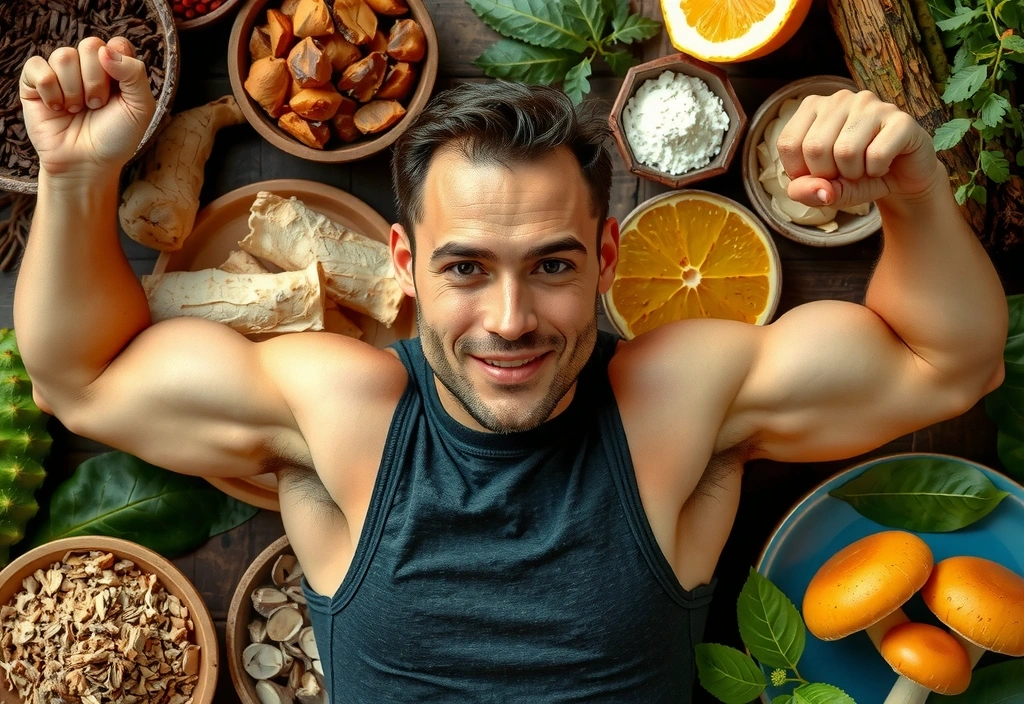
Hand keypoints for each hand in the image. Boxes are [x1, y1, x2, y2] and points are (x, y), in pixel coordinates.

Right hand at [19, 36, 155, 179]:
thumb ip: (134, 73)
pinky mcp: (34, 83)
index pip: (115, 43)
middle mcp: (86, 66)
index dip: (118, 65)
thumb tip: (105, 50)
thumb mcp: (141, 108)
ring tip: (77, 110)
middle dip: (97, 81)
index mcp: (114, 68)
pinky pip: (38, 67)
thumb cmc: (116, 138)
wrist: (87, 164)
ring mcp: (60, 73)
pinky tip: (57, 108)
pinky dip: (50, 91)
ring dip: (75, 90)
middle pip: (90, 45)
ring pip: (64, 56)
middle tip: (97, 105)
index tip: (119, 91)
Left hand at [776, 90, 943, 209]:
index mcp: (812, 107)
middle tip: (845, 172)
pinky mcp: (901, 119)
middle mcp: (840, 98)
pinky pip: (877, 155)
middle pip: (815, 147)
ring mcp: (872, 104)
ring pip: (845, 151)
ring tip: (864, 168)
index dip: (801, 172)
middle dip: (828, 175)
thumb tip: (821, 191)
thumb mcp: (821, 189)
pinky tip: (883, 164)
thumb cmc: (854, 177)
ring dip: (853, 174)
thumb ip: (806, 192)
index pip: (788, 144)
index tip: (820, 173)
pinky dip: (877, 171)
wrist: (899, 178)